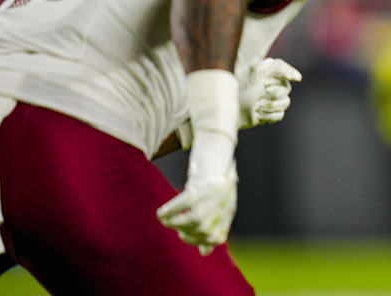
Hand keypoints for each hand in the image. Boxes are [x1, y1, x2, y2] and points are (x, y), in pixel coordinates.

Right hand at [159, 69, 239, 254]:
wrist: (219, 138)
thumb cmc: (214, 168)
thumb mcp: (217, 195)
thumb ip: (212, 222)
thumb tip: (205, 252)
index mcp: (228, 205)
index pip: (219, 236)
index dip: (202, 243)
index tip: (187, 240)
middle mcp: (223, 200)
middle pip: (207, 233)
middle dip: (188, 237)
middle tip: (177, 229)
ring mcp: (213, 192)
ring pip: (197, 222)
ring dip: (178, 225)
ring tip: (167, 220)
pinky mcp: (201, 181)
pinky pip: (185, 203)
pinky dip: (172, 210)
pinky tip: (161, 213)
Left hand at [239, 58, 300, 127]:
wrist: (229, 111)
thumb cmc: (241, 88)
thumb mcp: (257, 72)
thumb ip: (279, 67)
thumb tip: (298, 78)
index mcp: (267, 74)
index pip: (285, 75)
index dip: (279, 80)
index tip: (266, 84)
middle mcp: (270, 86)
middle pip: (287, 90)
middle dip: (275, 93)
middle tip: (262, 93)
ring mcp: (270, 101)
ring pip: (286, 103)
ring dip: (272, 105)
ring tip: (258, 106)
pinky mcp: (268, 114)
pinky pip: (280, 115)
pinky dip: (269, 115)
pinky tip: (258, 114)